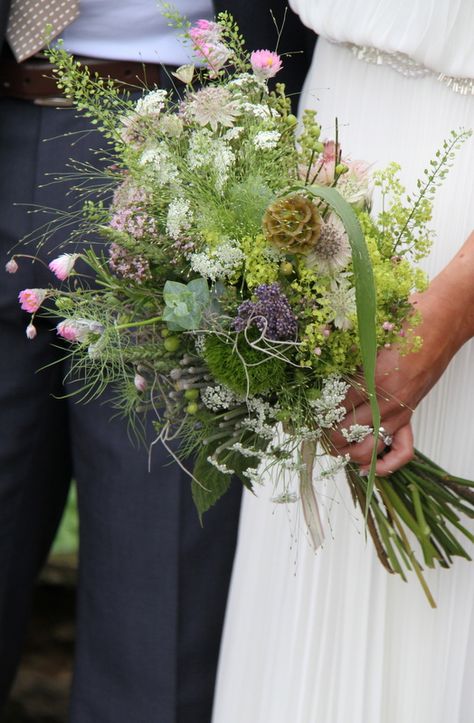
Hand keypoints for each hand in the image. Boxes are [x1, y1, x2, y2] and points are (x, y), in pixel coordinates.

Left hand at [329, 231, 473, 472]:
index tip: (298, 414)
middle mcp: (386, 401)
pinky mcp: (410, 415)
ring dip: (345, 452)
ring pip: (368, 448)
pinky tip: (368, 468)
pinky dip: (385, 465)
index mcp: (372, 377)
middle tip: (307, 430)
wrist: (442, 321)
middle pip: (345, 432)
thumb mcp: (366, 329)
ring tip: (329, 446)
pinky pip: (402, 451)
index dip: (313, 413)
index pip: (333, 407)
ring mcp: (400, 412)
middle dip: (322, 435)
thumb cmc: (406, 320)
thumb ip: (340, 346)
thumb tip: (313, 354)